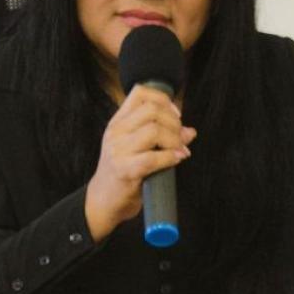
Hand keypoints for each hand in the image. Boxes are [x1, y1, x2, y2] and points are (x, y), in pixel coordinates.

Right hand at [85, 85, 196, 240]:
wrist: (104, 200)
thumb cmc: (124, 172)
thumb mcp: (138, 148)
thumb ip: (162, 136)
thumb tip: (190, 132)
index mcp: (118, 122)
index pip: (139, 93)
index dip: (163, 99)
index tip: (175, 115)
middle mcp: (115, 132)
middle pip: (152, 110)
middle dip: (174, 123)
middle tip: (179, 138)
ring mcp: (117, 151)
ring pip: (154, 130)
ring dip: (174, 140)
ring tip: (179, 151)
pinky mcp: (124, 170)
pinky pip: (154, 157)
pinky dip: (171, 157)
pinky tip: (177, 159)